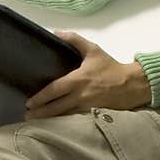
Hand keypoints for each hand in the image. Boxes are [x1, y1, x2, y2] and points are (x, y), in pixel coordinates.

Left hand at [24, 30, 151, 117]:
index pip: (54, 90)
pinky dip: (64, 123)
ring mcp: (86, 108)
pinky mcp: (93, 115)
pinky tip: (55, 126)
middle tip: (27, 116)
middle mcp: (80, 96)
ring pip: (64, 116)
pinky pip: (75, 120)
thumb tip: (57, 33)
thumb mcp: (93, 50)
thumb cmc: (111, 67)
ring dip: (49, 120)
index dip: (41, 97)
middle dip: (40, 113)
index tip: (29, 102)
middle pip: (56, 107)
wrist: (132, 84)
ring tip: (35, 123)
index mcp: (78, 80)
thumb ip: (74, 40)